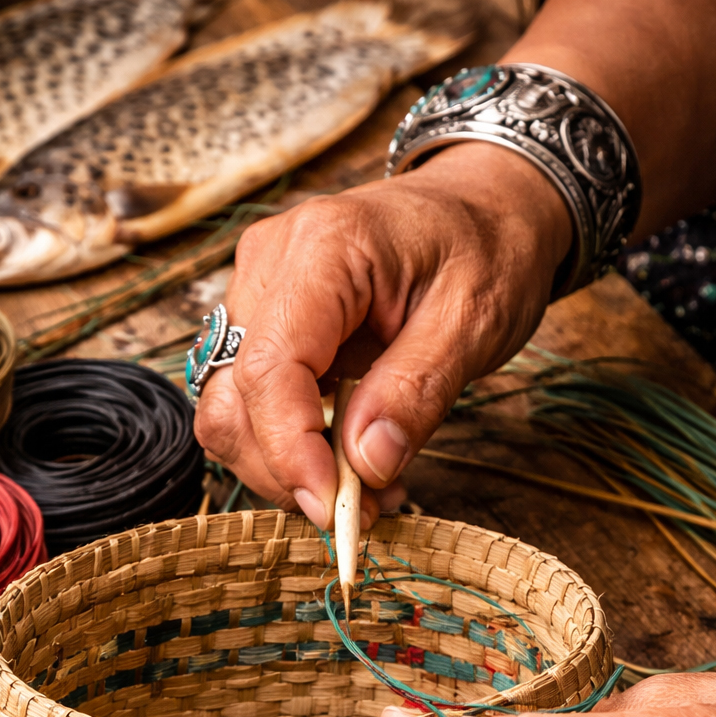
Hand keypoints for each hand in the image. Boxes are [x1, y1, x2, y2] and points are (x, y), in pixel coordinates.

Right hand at [194, 142, 570, 527]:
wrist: (483, 207)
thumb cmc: (485, 250)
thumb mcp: (475, 321)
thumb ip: (416, 391)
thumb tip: (364, 464)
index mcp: (324, 247)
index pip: (270, 368)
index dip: (289, 452)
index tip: (331, 508)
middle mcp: (271, 262)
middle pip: (234, 399)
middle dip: (287, 471)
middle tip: (364, 508)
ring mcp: (258, 289)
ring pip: (229, 409)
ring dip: (286, 466)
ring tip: (365, 483)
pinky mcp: (263, 318)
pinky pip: (252, 400)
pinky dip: (291, 444)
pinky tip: (348, 454)